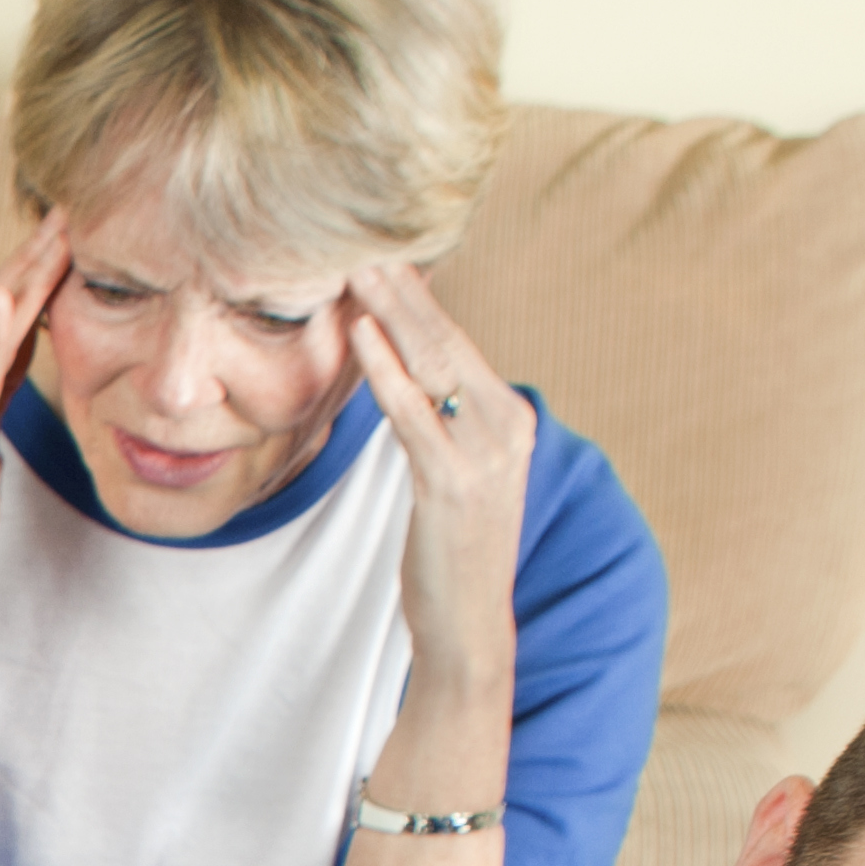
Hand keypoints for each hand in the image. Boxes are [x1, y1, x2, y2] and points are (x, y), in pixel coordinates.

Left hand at [349, 258, 534, 693]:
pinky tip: (363, 335)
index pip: (458, 342)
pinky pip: (413, 416)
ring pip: (432, 366)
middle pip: (447, 341)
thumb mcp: (454, 473)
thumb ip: (439, 422)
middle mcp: (506, 426)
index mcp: (509, 416)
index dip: (418, 296)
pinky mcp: (452, 484)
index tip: (382, 253)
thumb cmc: (451, 549)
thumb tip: (405, 373)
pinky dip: (387, 372)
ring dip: (391, 313)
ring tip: (355, 270)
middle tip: (362, 240)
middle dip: (404, 288)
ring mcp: (484, 455)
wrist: (469, 626)